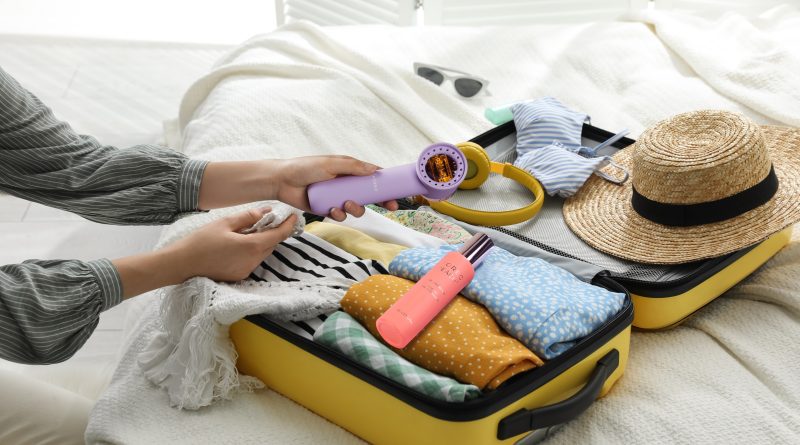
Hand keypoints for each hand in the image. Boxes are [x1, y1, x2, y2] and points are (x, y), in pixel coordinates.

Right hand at [166, 207, 297, 281]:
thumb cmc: (200, 242)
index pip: (278, 235)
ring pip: (263, 253)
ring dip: (263, 242)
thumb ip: (248, 217)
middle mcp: (253, 261)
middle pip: (271, 244)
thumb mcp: (225, 223)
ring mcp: (246, 270)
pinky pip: (253, 261)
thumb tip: (266, 211)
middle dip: (274, 232)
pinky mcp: (239, 276)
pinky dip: (253, 251)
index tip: (294, 216)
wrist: (181, 264)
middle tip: (271, 219)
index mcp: (251, 246)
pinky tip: (242, 243)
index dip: (288, 225)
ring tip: (253, 229)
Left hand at [274, 155, 398, 220]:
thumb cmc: (305, 167)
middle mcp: (345, 184)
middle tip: (389, 206)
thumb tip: (374, 170)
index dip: (386, 185)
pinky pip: (341, 215)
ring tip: (345, 204)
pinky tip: (331, 209)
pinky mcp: (328, 209)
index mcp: (349, 171)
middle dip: (381, 201)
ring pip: (357, 208)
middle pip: (370, 195)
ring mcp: (337, 197)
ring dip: (356, 208)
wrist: (283, 181)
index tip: (397, 192)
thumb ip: (353, 167)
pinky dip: (338, 214)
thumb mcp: (331, 164)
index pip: (372, 177)